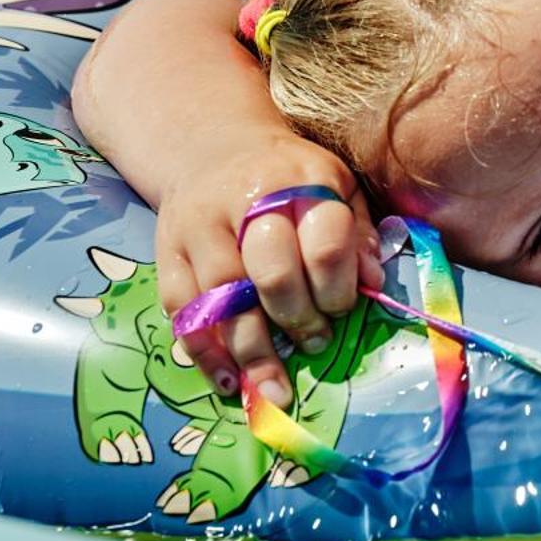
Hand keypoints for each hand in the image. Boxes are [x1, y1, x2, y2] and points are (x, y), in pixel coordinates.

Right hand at [152, 131, 383, 405]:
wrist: (212, 150)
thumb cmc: (289, 179)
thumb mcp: (336, 185)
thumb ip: (358, 232)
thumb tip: (374, 283)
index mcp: (301, 181)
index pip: (326, 241)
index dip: (338, 286)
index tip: (343, 311)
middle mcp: (246, 201)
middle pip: (272, 273)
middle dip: (297, 319)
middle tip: (315, 343)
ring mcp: (200, 227)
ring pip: (224, 298)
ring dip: (251, 352)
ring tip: (274, 389)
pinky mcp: (167, 251)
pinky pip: (182, 310)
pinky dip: (204, 352)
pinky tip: (228, 381)